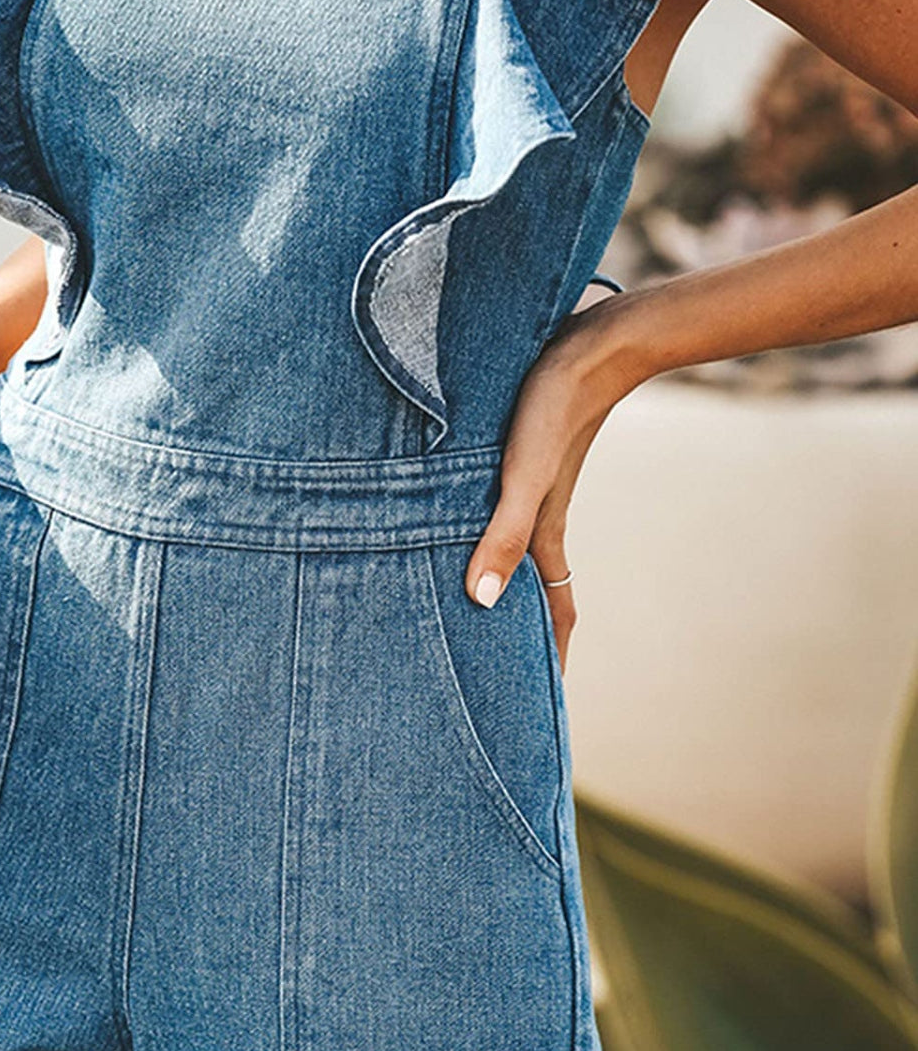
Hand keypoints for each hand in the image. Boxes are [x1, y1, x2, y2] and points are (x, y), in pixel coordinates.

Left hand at [464, 288, 638, 674]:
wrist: (593, 346)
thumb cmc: (555, 409)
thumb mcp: (521, 477)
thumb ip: (503, 536)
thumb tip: (483, 604)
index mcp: (543, 532)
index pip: (552, 613)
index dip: (551, 659)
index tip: (546, 705)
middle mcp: (538, 516)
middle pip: (533, 588)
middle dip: (521, 630)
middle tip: (495, 668)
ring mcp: (530, 486)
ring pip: (514, 548)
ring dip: (501, 578)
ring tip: (470, 606)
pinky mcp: (519, 453)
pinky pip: (501, 509)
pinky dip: (486, 529)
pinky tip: (458, 519)